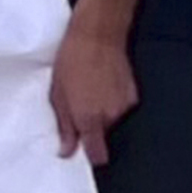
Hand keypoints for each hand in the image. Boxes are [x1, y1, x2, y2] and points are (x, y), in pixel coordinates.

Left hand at [57, 21, 140, 163]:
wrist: (97, 37)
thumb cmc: (70, 62)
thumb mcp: (57, 94)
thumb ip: (64, 126)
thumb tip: (66, 152)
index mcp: (89, 118)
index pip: (98, 154)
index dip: (90, 155)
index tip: (83, 151)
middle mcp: (110, 116)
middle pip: (103, 136)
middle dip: (91, 128)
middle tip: (77, 107)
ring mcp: (125, 106)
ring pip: (112, 121)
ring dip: (101, 113)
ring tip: (88, 92)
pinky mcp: (134, 96)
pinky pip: (121, 108)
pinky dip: (112, 102)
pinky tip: (102, 85)